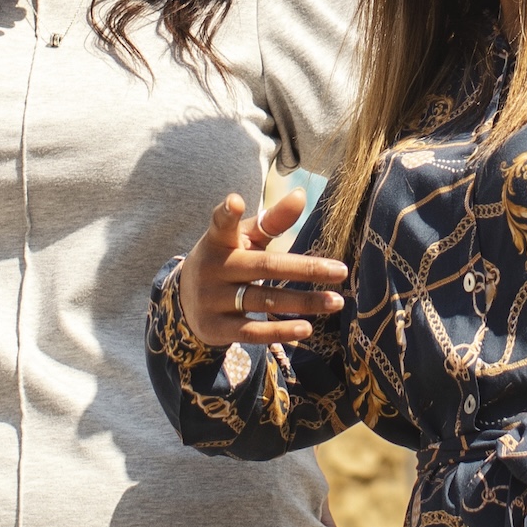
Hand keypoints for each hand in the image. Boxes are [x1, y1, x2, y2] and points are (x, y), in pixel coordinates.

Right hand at [174, 190, 350, 349]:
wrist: (185, 300)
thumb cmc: (227, 259)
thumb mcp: (244, 238)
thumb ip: (272, 221)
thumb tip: (302, 195)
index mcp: (219, 241)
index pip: (221, 224)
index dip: (227, 213)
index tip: (235, 201)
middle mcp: (214, 268)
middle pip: (264, 267)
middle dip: (305, 269)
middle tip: (342, 271)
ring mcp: (213, 300)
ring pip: (264, 300)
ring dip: (303, 302)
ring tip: (336, 302)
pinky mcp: (216, 328)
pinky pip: (252, 332)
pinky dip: (280, 330)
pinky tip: (307, 329)